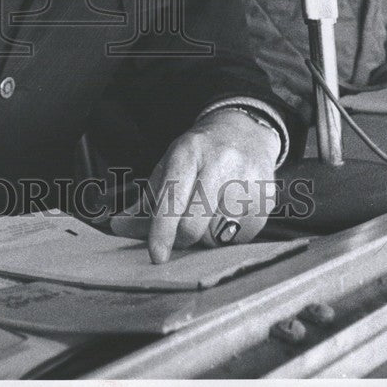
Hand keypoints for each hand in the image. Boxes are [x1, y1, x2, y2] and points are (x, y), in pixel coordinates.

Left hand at [109, 108, 280, 262]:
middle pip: (194, 224)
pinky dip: (231, 236)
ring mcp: (247, 180)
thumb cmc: (200, 154)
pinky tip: (230, 213)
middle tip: (183, 231)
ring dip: (208, 237)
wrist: (244, 131)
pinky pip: (242, 238)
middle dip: (184, 238)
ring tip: (210, 214)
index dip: (162, 231)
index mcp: (188, 152)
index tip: (157, 255)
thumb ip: (146, 200)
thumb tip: (120, 227)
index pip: (172, 199)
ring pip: (218, 236)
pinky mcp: (266, 198)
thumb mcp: (169, 165)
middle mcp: (220, 163)